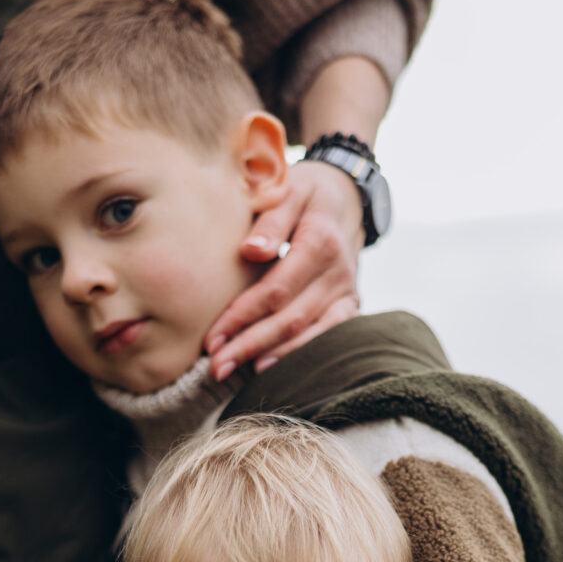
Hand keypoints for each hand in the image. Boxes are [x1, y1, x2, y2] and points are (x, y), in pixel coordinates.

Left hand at [205, 160, 361, 379]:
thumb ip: (271, 219)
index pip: (275, 290)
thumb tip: (251, 251)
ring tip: (235, 372)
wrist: (347, 196)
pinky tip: (270, 366)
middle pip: (289, 319)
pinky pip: (328, 336)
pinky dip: (299, 354)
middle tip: (216, 366)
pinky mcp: (350, 304)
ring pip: (309, 333)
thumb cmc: (307, 192)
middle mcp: (337, 272)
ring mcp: (346, 291)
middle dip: (250, 345)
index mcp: (319, 242)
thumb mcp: (289, 189)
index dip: (242, 316)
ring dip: (271, 356)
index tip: (212, 338)